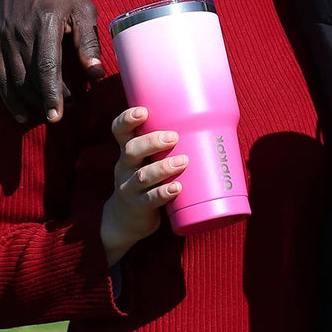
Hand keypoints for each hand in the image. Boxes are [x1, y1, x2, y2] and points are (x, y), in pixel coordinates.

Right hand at [0, 0, 103, 123]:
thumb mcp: (83, 10)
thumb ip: (89, 42)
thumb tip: (95, 74)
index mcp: (46, 23)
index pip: (46, 65)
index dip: (52, 93)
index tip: (59, 114)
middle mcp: (20, 32)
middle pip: (29, 77)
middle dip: (44, 100)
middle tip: (61, 113)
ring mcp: (4, 37)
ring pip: (13, 79)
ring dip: (29, 101)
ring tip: (46, 112)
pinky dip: (8, 97)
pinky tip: (20, 112)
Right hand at [101, 107, 187, 266]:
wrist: (126, 220)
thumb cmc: (147, 180)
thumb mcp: (148, 160)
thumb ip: (167, 146)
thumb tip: (211, 124)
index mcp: (128, 151)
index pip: (120, 131)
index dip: (127, 119)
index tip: (143, 111)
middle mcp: (125, 167)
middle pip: (131, 150)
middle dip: (152, 141)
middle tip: (173, 137)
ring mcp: (129, 188)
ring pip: (142, 176)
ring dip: (163, 167)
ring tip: (183, 161)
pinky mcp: (138, 207)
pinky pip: (149, 200)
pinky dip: (164, 193)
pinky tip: (177, 188)